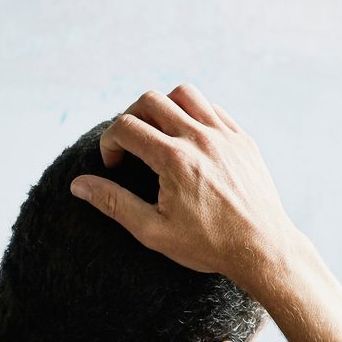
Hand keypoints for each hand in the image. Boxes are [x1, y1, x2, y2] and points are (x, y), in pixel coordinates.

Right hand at [70, 85, 300, 284]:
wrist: (262, 248)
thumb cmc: (208, 245)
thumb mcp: (153, 231)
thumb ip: (114, 203)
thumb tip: (79, 185)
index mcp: (175, 160)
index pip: (126, 127)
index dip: (109, 142)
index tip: (114, 164)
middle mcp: (200, 138)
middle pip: (151, 100)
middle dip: (130, 118)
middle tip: (130, 145)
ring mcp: (225, 135)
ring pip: (184, 93)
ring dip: (163, 107)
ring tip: (157, 134)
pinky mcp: (243, 139)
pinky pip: (213, 108)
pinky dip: (193, 113)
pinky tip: (188, 138)